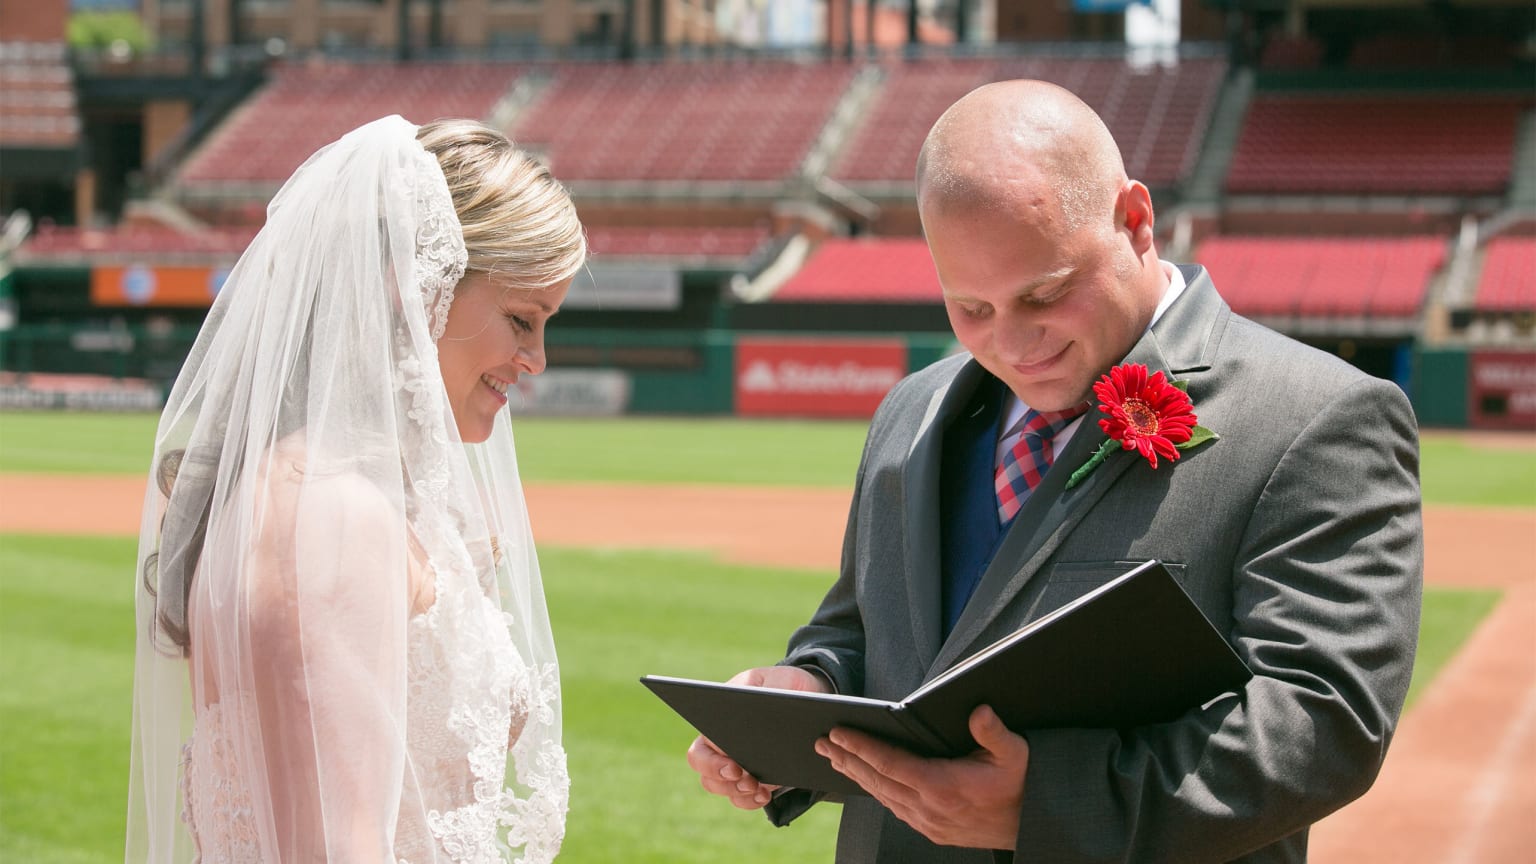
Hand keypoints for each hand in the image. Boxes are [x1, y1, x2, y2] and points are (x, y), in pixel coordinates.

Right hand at [686, 666, 831, 809]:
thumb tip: (756, 713)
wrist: (810, 698)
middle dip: (723, 781)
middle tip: (746, 779)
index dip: (711, 762)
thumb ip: (768, 692)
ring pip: (721, 787)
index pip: (702, 746)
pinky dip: (750, 800)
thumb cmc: (785, 685)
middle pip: (705, 772)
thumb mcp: (778, 681)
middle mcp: (721, 743)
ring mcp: (736, 762)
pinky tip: (765, 796)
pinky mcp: (754, 777)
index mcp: (719, 718)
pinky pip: (742, 797)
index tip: (733, 767)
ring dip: (737, 793)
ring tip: (758, 789)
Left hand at [815, 704, 1028, 849]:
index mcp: (943, 785)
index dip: (861, 746)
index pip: (890, 763)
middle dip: (847, 759)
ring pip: (882, 796)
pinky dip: (876, 791)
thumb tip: (978, 711)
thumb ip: (994, 732)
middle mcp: (929, 808)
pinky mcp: (932, 831)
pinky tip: (867, 781)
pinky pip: (895, 809)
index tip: (837, 733)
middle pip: (877, 780)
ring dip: (857, 776)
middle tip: (821, 742)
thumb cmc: (1022, 783)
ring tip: (835, 758)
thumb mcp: (1015, 752)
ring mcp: (928, 822)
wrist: (1033, 825)